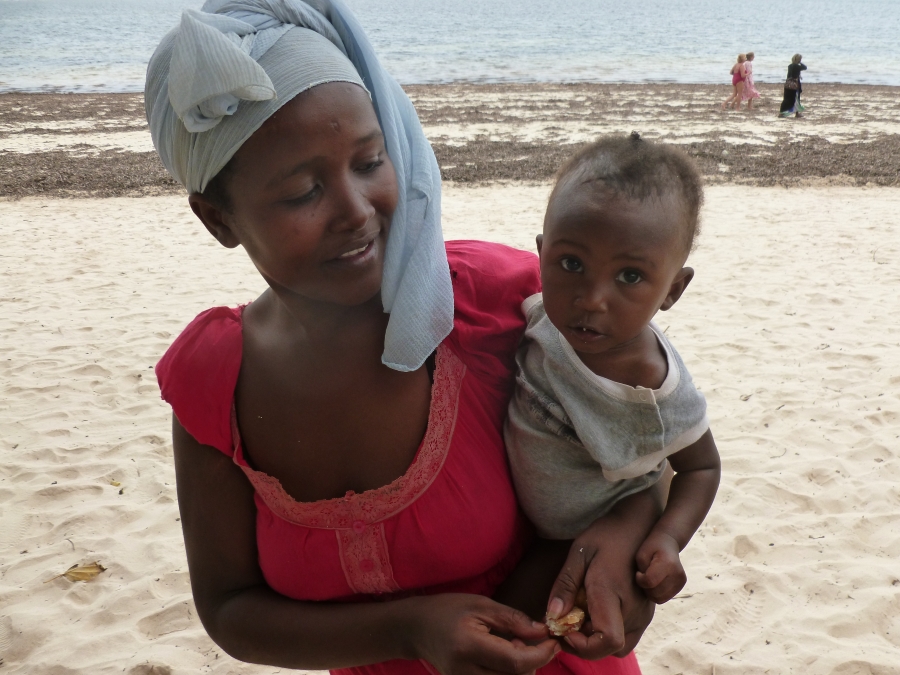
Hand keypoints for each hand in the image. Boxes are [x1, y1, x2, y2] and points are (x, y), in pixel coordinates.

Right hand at [411, 594, 559, 674]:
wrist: (414, 629)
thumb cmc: (446, 610)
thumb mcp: (481, 605)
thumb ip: (512, 620)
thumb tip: (542, 632)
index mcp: (470, 647)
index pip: (516, 663)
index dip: (541, 655)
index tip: (554, 642)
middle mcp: (466, 673)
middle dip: (533, 663)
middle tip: (531, 640)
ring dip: (521, 670)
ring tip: (514, 647)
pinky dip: (508, 674)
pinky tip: (503, 658)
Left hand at [546, 517, 655, 658]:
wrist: (638, 525)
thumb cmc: (606, 535)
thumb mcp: (579, 553)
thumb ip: (565, 585)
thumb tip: (553, 616)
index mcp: (612, 592)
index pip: (607, 641)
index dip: (584, 646)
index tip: (566, 630)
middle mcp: (633, 609)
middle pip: (609, 648)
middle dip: (584, 642)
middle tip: (566, 621)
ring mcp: (643, 612)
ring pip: (620, 645)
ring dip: (597, 639)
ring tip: (582, 614)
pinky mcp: (646, 612)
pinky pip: (627, 635)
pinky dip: (609, 631)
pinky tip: (596, 610)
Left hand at [635, 531, 685, 603]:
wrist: (668, 543)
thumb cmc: (651, 548)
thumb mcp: (642, 554)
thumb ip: (642, 570)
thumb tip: (648, 586)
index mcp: (668, 563)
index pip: (650, 581)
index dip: (640, 579)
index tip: (638, 572)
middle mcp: (678, 573)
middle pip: (655, 593)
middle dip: (645, 587)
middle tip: (644, 575)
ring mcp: (681, 580)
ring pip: (660, 598)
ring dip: (650, 591)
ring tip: (649, 578)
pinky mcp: (681, 585)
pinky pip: (664, 598)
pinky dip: (657, 593)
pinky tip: (656, 582)